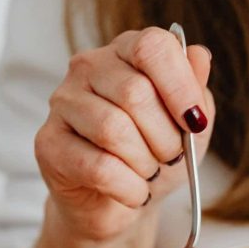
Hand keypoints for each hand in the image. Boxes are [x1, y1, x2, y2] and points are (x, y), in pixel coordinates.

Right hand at [34, 27, 214, 243]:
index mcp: (127, 51)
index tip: (195, 122)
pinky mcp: (48, 143)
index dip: (180, 87)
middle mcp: (89, 67)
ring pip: (114, 130)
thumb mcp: (191, 124)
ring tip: (149, 172)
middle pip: (136, 93)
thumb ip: (196, 89)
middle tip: (171, 157)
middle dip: (166, 138)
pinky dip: (129, 188)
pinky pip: (98, 167)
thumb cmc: (158, 154)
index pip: (152, 47)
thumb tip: (200, 55)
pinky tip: (133, 191)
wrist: (124, 201)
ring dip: (145, 163)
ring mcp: (63, 102)